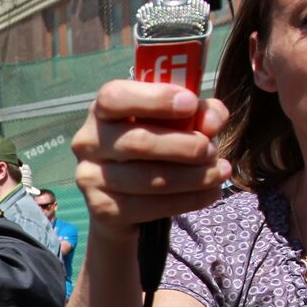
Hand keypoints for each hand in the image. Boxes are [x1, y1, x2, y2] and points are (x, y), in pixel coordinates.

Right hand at [72, 80, 230, 242]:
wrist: (123, 202)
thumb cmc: (151, 149)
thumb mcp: (176, 122)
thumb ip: (198, 113)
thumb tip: (212, 122)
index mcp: (101, 110)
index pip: (115, 97)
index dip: (154, 99)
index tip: (191, 104)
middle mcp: (87, 142)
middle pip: (137, 142)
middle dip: (183, 146)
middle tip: (211, 150)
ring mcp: (90, 177)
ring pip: (147, 179)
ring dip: (192, 177)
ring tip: (219, 172)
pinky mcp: (102, 209)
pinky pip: (148, 206)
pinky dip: (187, 200)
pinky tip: (210, 193)